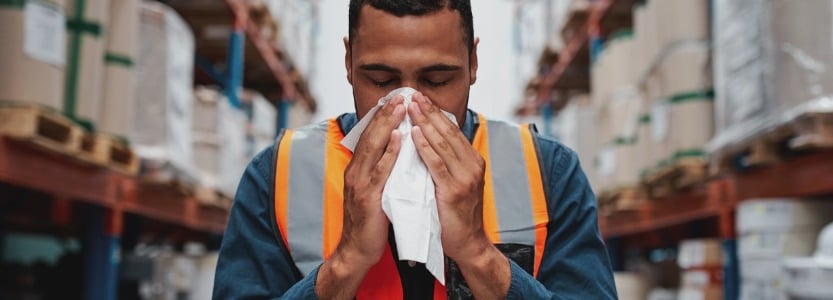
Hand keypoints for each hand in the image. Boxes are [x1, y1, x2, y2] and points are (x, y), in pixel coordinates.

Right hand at [317, 96, 404, 298]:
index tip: (394, 99)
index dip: (381, 117)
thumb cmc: (370, 222)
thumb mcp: (374, 191)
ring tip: (401, 107)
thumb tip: (395, 152)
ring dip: (388, 125)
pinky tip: (401, 138)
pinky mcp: (368, 197)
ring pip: (374, 147)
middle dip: (385, 114)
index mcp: (357, 169)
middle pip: (370, 136)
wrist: (357, 251)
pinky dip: (391, 152)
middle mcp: (355, 172)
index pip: (369, 136)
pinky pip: (381, 170)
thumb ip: (380, 172)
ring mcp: (360, 183)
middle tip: (400, 95)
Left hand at [407, 93, 510, 298]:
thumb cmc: (457, 215)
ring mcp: (465, 177)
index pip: (452, 130)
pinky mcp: (455, 190)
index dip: (435, 112)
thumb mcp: (455, 183)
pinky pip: (437, 164)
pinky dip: (425, 147)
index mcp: (472, 160)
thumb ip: (446, 163)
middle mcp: (472, 165)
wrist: (469, 244)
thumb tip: (428, 142)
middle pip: (447, 131)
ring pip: (442, 143)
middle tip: (413, 94)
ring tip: (410, 106)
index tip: (420, 97)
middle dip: (429, 111)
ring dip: (425, 122)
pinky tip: (414, 134)